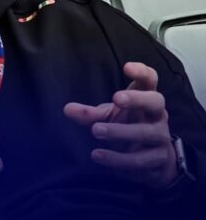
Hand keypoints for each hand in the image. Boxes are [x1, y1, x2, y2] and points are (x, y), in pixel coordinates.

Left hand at [64, 62, 177, 188]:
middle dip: (138, 99)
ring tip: (95, 130)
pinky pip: (140, 159)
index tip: (127, 67)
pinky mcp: (158, 159)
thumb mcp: (108, 117)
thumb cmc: (127, 127)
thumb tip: (66, 109)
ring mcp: (160, 137)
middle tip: (116, 98)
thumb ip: (89, 113)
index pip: (150, 80)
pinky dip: (117, 158)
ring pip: (146, 133)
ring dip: (120, 132)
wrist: (152, 161)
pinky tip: (98, 155)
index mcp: (146, 98)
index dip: (142, 72)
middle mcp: (157, 115)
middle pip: (156, 102)